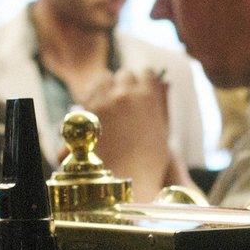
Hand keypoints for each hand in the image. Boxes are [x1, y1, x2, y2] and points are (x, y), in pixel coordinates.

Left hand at [89, 69, 172, 198]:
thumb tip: (161, 85)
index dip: (145, 80)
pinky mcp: (88, 110)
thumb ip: (159, 105)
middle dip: (125, 84)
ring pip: (104, 79)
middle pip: (124, 74)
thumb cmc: (148, 159)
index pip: (147, 72)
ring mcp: (105, 100)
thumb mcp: (162, 128)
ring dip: (107, 87)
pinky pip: (89, 94)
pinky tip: (98, 111)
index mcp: (149, 96)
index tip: (142, 87)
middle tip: (125, 98)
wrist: (126, 177)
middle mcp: (126, 93)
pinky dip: (93, 98)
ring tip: (109, 102)